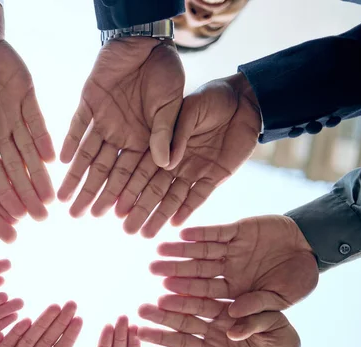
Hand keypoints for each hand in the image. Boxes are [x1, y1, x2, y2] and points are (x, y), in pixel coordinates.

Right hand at [0, 0, 54, 220]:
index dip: (1, 195)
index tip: (11, 219)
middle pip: (15, 169)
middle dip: (26, 194)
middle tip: (39, 218)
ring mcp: (14, 116)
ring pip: (29, 152)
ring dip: (39, 175)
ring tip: (50, 199)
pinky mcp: (28, 98)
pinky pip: (37, 122)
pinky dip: (43, 139)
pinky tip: (52, 160)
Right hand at [0, 302, 82, 346]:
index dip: (69, 337)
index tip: (80, 321)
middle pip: (48, 339)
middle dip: (60, 321)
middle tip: (72, 304)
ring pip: (30, 336)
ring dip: (42, 321)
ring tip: (55, 307)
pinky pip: (7, 342)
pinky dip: (16, 332)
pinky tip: (26, 320)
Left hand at [57, 37, 183, 217]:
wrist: (147, 41)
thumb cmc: (166, 73)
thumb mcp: (170, 106)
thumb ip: (164, 134)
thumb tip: (166, 166)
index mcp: (142, 141)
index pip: (129, 174)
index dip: (121, 194)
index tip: (112, 216)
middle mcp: (121, 136)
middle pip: (104, 171)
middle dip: (92, 193)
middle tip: (80, 216)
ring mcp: (103, 121)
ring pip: (86, 156)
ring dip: (76, 176)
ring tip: (64, 199)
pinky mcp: (88, 103)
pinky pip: (76, 127)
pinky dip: (69, 143)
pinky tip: (60, 163)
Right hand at [115, 72, 261, 236]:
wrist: (245, 101)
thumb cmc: (213, 98)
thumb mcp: (191, 109)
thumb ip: (178, 133)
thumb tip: (166, 162)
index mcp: (164, 144)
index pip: (141, 170)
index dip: (129, 188)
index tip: (116, 207)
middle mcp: (175, 161)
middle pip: (153, 189)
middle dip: (140, 210)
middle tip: (126, 229)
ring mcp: (193, 171)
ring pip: (173, 198)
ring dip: (159, 216)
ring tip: (146, 234)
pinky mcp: (214, 177)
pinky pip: (198, 197)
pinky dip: (187, 210)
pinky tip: (174, 224)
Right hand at [138, 297, 300, 346]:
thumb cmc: (282, 340)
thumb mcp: (277, 323)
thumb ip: (257, 318)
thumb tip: (233, 321)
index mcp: (225, 310)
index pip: (201, 300)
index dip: (183, 295)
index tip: (164, 288)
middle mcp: (212, 326)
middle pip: (184, 318)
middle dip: (163, 314)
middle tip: (142, 308)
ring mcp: (209, 346)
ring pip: (180, 339)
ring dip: (160, 335)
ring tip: (140, 330)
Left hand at [150, 215, 318, 317]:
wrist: (313, 249)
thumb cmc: (297, 281)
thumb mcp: (279, 302)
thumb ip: (256, 311)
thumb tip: (232, 327)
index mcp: (232, 292)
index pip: (204, 298)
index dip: (184, 298)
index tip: (163, 300)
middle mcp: (226, 271)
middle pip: (195, 274)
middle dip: (174, 274)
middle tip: (152, 272)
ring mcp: (230, 251)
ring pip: (200, 252)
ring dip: (181, 251)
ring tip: (160, 250)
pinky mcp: (237, 230)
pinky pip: (216, 232)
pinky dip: (201, 232)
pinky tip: (183, 233)